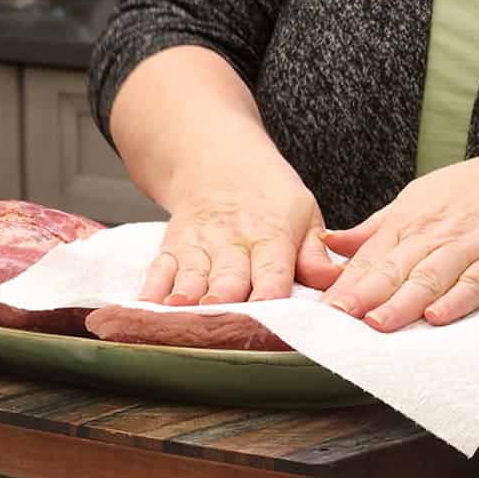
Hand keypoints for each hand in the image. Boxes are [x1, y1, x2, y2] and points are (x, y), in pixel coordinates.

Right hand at [141, 163, 340, 305]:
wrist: (217, 159)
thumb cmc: (267, 195)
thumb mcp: (303, 212)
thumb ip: (315, 254)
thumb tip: (333, 281)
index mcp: (270, 235)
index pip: (272, 270)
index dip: (270, 293)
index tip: (269, 315)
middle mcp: (231, 241)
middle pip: (228, 276)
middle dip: (224, 299)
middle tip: (219, 318)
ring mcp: (198, 244)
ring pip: (192, 274)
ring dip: (185, 296)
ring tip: (178, 313)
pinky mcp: (173, 247)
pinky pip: (160, 268)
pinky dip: (151, 288)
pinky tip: (145, 306)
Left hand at [320, 150, 478, 330]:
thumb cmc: (457, 191)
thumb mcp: (408, 201)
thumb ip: (371, 229)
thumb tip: (328, 242)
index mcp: (404, 224)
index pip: (369, 258)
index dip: (346, 283)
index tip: (326, 305)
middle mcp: (429, 236)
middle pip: (393, 269)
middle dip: (363, 294)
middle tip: (339, 315)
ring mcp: (463, 248)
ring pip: (428, 279)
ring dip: (401, 302)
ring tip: (377, 322)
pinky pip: (474, 283)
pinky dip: (455, 300)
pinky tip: (435, 316)